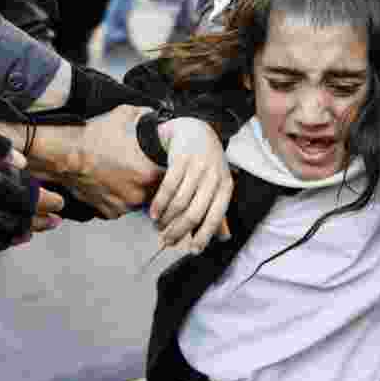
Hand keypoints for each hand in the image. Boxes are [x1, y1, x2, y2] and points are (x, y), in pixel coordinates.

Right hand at [30, 105, 163, 218]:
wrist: (65, 153)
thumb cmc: (92, 137)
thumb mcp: (125, 115)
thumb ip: (146, 116)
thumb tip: (155, 115)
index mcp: (149, 172)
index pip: (172, 176)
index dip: (169, 169)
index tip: (162, 163)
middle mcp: (139, 193)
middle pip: (158, 191)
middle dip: (152, 181)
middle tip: (141, 168)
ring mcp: (124, 205)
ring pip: (140, 201)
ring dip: (136, 191)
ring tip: (124, 175)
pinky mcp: (109, 212)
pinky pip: (122, 207)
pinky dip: (119, 198)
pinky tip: (113, 183)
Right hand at [149, 117, 232, 252]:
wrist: (197, 130)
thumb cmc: (208, 164)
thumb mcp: (218, 184)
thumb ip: (219, 210)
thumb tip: (223, 239)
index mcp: (226, 187)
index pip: (215, 217)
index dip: (204, 236)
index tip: (192, 251)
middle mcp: (214, 178)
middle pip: (194, 213)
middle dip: (179, 231)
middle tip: (167, 241)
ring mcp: (198, 168)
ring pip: (180, 203)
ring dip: (167, 220)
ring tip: (159, 227)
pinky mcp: (181, 159)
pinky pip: (168, 187)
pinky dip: (159, 204)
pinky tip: (153, 213)